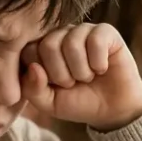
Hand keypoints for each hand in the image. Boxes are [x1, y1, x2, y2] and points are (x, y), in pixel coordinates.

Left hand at [21, 23, 141, 131]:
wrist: (112, 109)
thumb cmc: (78, 102)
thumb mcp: (49, 103)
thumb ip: (33, 89)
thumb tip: (34, 67)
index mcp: (42, 48)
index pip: (28, 51)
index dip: (43, 75)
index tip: (55, 86)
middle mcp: (61, 35)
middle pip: (49, 45)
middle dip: (62, 74)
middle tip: (74, 82)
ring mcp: (83, 30)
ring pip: (72, 43)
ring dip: (81, 71)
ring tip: (88, 77)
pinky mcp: (106, 32)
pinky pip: (95, 41)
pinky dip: (98, 63)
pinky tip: (102, 69)